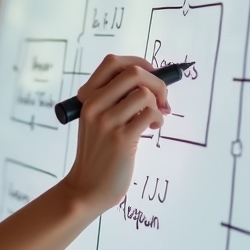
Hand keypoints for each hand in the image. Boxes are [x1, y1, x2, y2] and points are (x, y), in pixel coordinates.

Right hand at [62, 54, 170, 213]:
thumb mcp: (95, 120)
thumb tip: (150, 80)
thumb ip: (113, 99)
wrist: (88, 187)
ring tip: (154, 118)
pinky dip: (158, 118)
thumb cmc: (98, 152)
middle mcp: (94, 106)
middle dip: (157, 82)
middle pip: (134, 73)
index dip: (138, 63)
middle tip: (162, 99)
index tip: (151, 75)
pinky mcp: (122, 139)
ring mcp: (107, 122)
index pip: (113, 63)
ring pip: (144, 93)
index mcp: (87, 98)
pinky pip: (150, 114)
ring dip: (158, 104)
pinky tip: (152, 128)